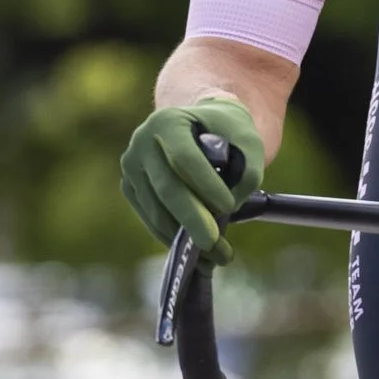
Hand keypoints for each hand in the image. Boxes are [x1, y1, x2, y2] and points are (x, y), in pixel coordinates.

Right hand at [120, 93, 264, 264]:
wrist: (204, 126)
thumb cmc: (228, 133)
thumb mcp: (247, 143)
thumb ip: (245, 174)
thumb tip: (225, 212)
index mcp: (169, 121)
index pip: (185, 158)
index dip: (206, 185)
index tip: (228, 206)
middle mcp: (142, 141)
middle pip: (167, 188)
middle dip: (193, 220)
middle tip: (214, 245)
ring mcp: (132, 166)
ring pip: (157, 210)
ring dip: (185, 238)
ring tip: (216, 256)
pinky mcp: (131, 188)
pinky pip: (151, 219)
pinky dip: (174, 238)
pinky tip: (199, 256)